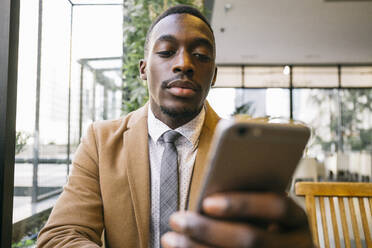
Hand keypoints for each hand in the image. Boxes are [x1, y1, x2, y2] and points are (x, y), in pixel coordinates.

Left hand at [161, 192, 313, 247]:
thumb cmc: (265, 226)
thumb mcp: (264, 214)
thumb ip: (247, 204)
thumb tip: (207, 198)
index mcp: (297, 221)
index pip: (277, 207)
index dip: (243, 203)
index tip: (207, 202)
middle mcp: (296, 245)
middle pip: (251, 239)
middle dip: (209, 230)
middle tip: (177, 220)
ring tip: (170, 238)